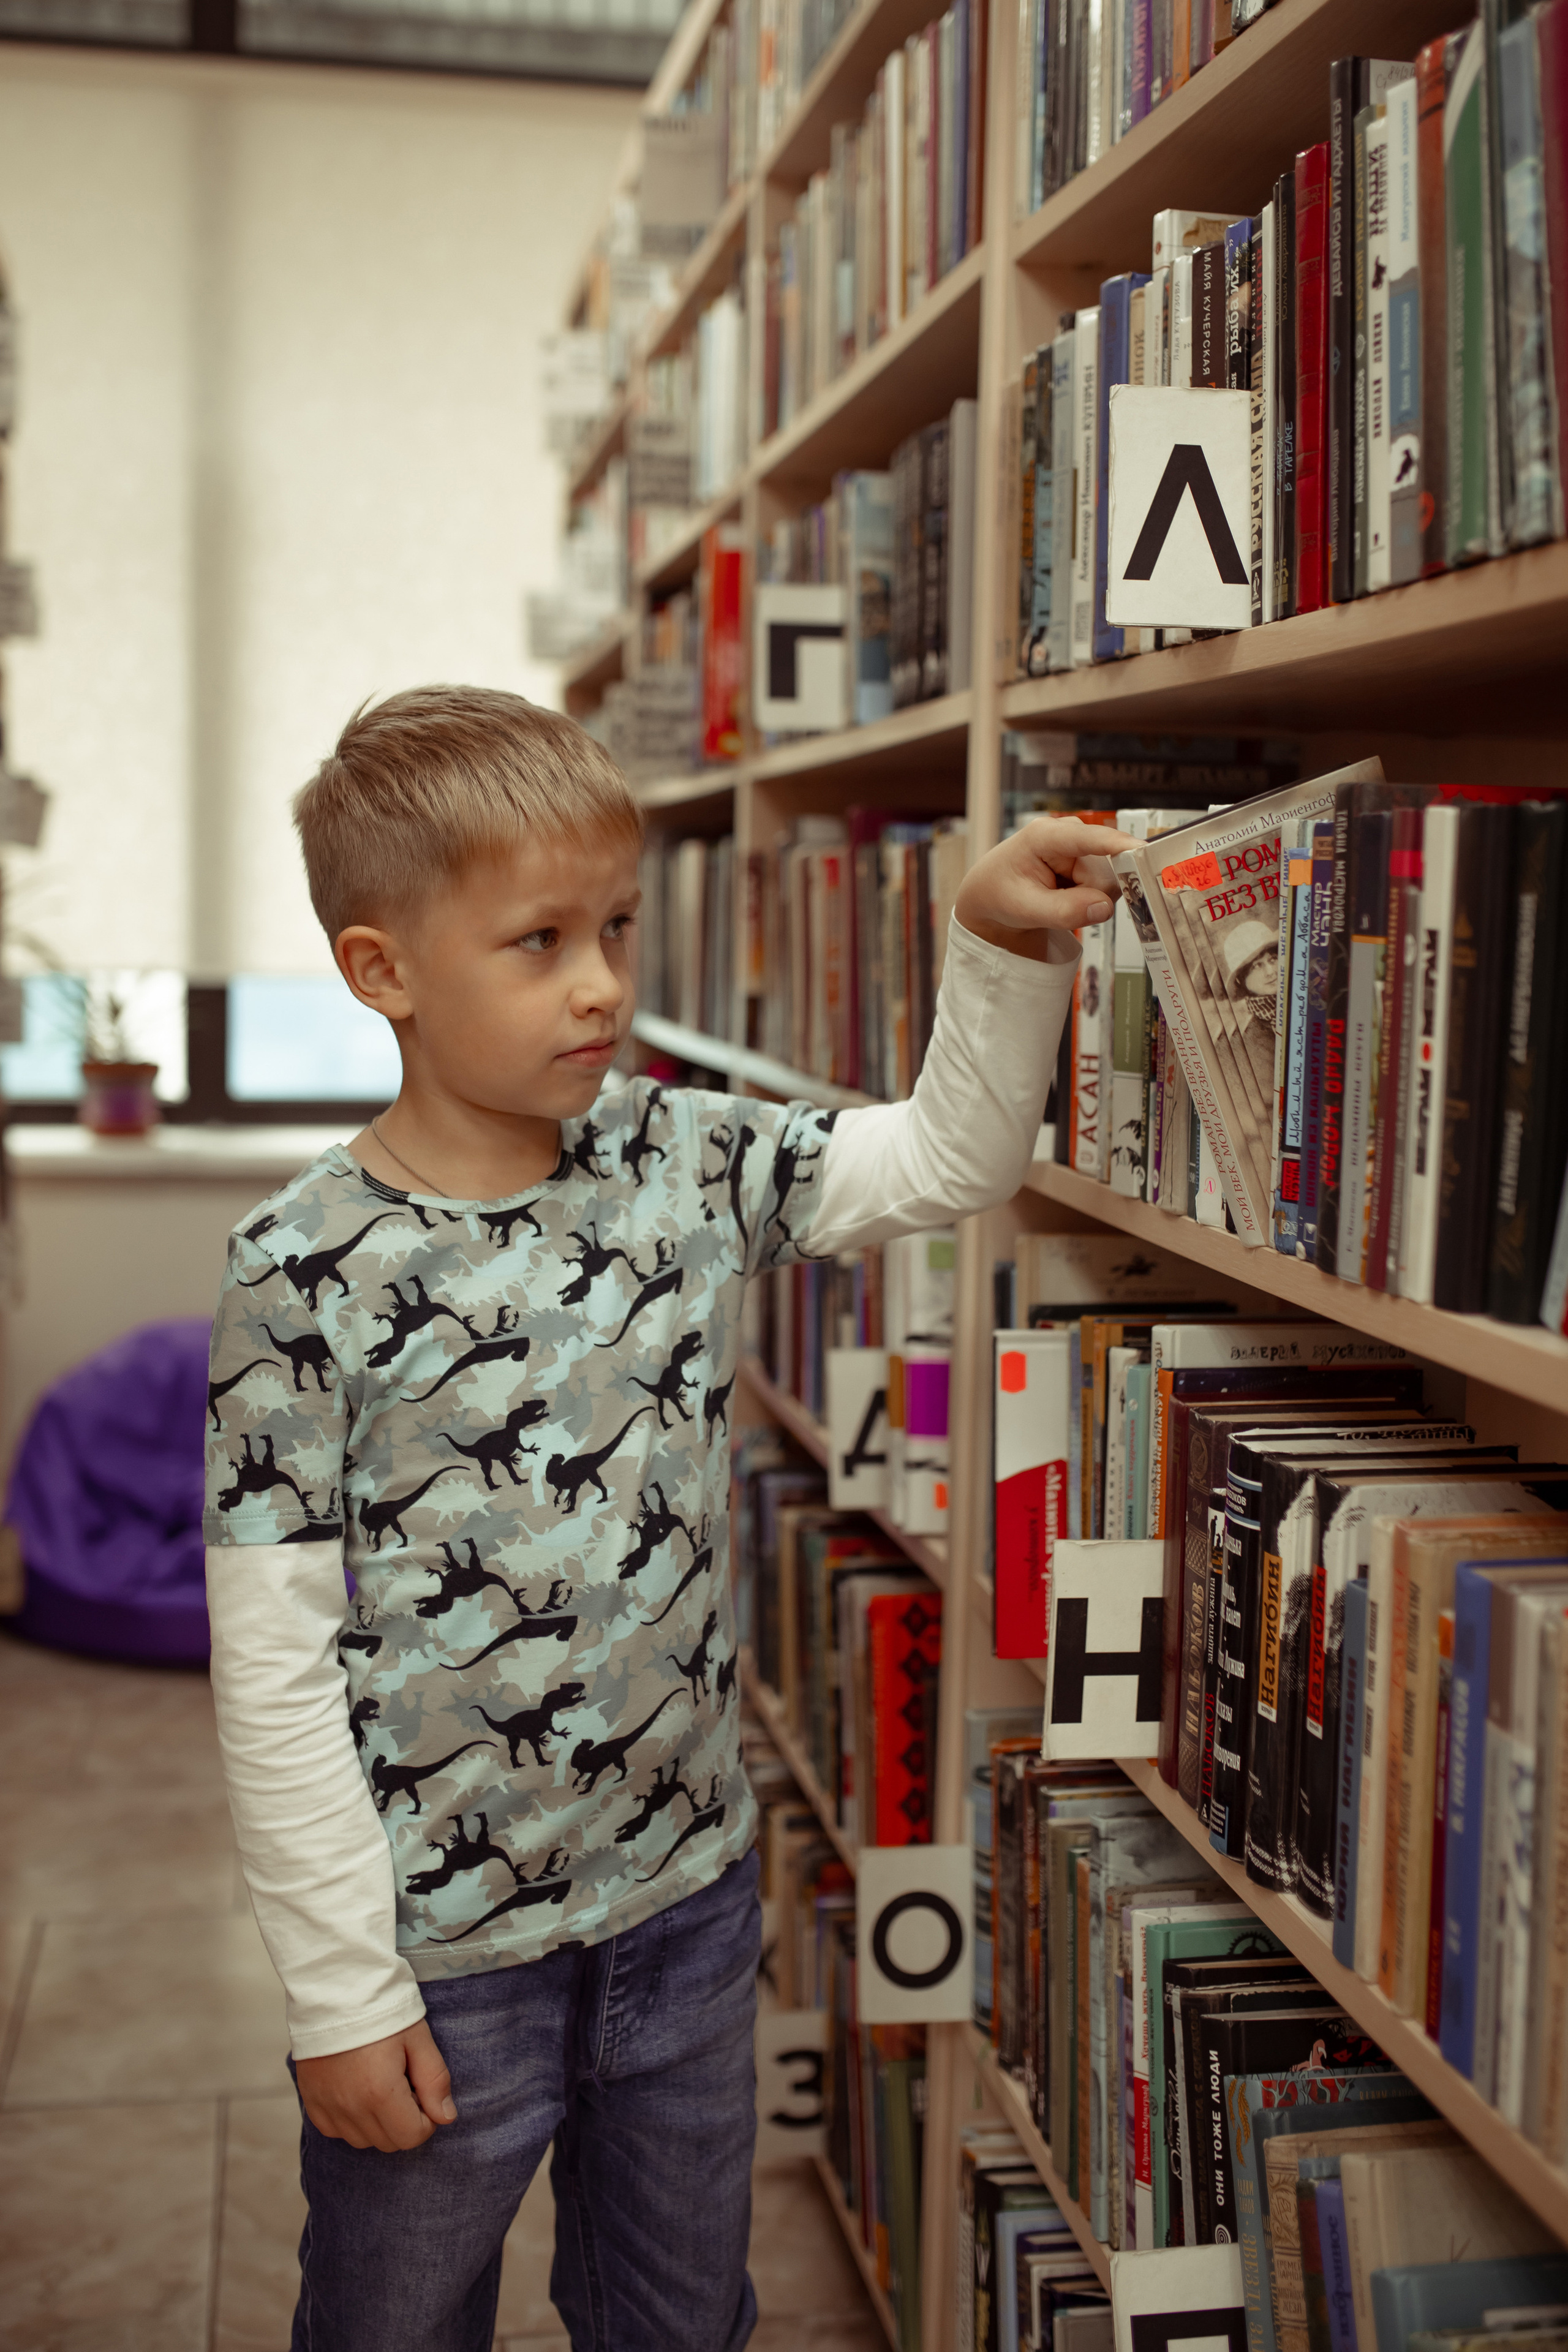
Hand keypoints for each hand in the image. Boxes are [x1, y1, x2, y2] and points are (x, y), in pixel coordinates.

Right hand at [295, 2019, 456, 2153]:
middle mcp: (350, 2108)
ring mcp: (327, 2107)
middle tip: (403, 2083)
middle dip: (403, 2121)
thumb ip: (434, 2081)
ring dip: (377, 2123)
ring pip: (362, 2140)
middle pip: (388, 2142)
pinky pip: (335, 2130)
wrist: (334, 1988)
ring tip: (379, 2084)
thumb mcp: (418, 2038)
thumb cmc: (381, 2009)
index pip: (412, 2137)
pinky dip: (350, 2119)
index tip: (422, 2091)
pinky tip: (356, 2089)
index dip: (426, 2118)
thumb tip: (445, 2118)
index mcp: (380, 2094)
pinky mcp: (310, 2101)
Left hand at [954, 817, 1139, 959]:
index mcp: (1045, 836)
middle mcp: (1069, 833)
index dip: (1119, 846)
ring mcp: (1082, 845)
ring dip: (1089, 900)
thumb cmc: (1000, 894)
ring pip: (1112, 881)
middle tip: (1059, 908)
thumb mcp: (1024, 909)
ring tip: (1057, 900)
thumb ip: (1063, 911)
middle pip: (1107, 872)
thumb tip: (1104, 907)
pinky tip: (1067, 897)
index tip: (1145, 852)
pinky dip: (1090, 899)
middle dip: (1091, 897)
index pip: (1091, 839)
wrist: (992, 894)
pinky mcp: (1090, 858)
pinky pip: (1108, 886)